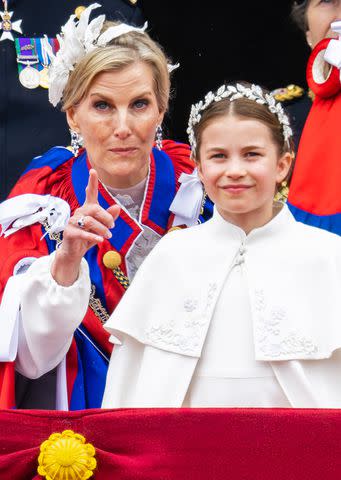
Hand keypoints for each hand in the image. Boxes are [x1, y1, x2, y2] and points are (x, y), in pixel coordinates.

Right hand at [51, 169, 119, 285]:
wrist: (74, 252)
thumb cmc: (88, 238)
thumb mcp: (101, 228)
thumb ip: (109, 218)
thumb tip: (117, 207)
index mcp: (87, 209)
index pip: (90, 193)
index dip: (92, 182)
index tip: (93, 170)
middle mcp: (79, 212)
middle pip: (95, 208)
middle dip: (106, 217)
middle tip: (112, 227)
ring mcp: (73, 222)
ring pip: (90, 221)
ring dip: (102, 229)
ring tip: (107, 236)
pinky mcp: (69, 232)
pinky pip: (83, 232)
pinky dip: (93, 236)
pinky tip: (100, 240)